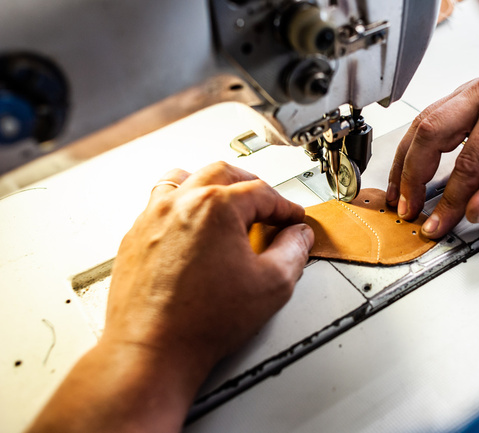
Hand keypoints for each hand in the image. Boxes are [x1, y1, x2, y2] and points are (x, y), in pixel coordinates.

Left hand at [28, 161, 313, 432]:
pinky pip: (158, 202)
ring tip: (225, 202)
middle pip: (223, 173)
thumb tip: (298, 237)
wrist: (153, 350)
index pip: (261, 192)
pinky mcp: (135, 237)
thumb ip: (293, 252)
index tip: (291, 219)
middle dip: (251, 185)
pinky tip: (191, 223)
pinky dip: (181, 203)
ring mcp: (151, 217)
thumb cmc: (201, 322)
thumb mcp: (272, 285)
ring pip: (184, 178)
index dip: (284, 206)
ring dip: (211, 184)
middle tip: (267, 204)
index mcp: (215, 207)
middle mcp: (179, 203)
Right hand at [386, 75, 478, 237]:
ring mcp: (469, 90)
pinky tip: (405, 171)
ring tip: (399, 195)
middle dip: (414, 177)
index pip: (470, 161)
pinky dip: (411, 150)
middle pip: (432, 133)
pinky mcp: (459, 96)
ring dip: (404, 163)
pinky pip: (425, 121)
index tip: (438, 224)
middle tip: (409, 208)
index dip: (451, 200)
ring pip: (421, 124)